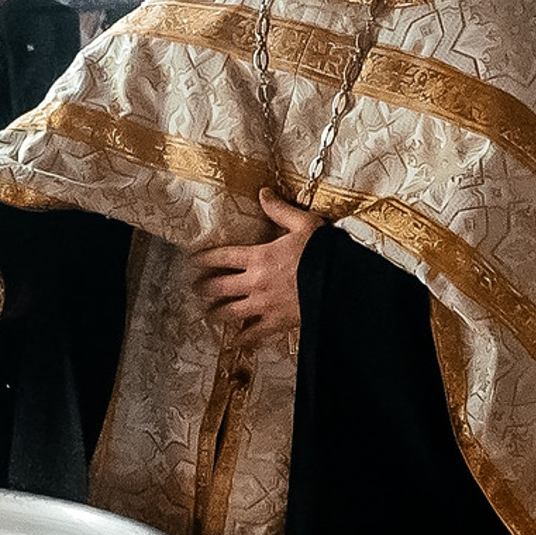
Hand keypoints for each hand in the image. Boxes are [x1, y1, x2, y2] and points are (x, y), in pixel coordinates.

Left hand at [191, 190, 315, 343]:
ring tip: (209, 314)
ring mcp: (265, 305)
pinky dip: (243, 339)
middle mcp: (256, 282)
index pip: (221, 257)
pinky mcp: (278, 322)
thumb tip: (263, 193)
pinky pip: (254, 334)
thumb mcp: (304, 224)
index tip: (191, 261)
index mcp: (259, 256)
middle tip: (194, 289)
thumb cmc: (325, 254)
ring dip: (216, 313)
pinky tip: (236, 341)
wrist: (344, 284)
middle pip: (218, 287)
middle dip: (202, 288)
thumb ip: (280, 210)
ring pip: (229, 313)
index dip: (202, 259)